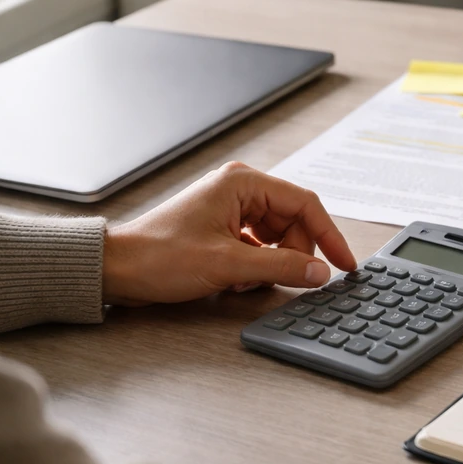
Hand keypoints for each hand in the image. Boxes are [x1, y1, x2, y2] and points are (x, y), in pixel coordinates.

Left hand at [102, 162, 356, 305]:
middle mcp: (240, 189)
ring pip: (279, 237)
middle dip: (295, 254)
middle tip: (288, 279)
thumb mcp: (228, 265)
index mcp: (243, 183)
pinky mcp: (225, 227)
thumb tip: (320, 272)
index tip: (344, 264)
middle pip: (295, 222)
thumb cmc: (160, 257)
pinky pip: (261, 246)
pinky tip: (240, 280)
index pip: (306, 204)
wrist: (118, 269)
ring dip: (274, 263)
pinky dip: (259, 266)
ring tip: (249, 280)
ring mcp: (232, 208)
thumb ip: (281, 267)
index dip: (330, 236)